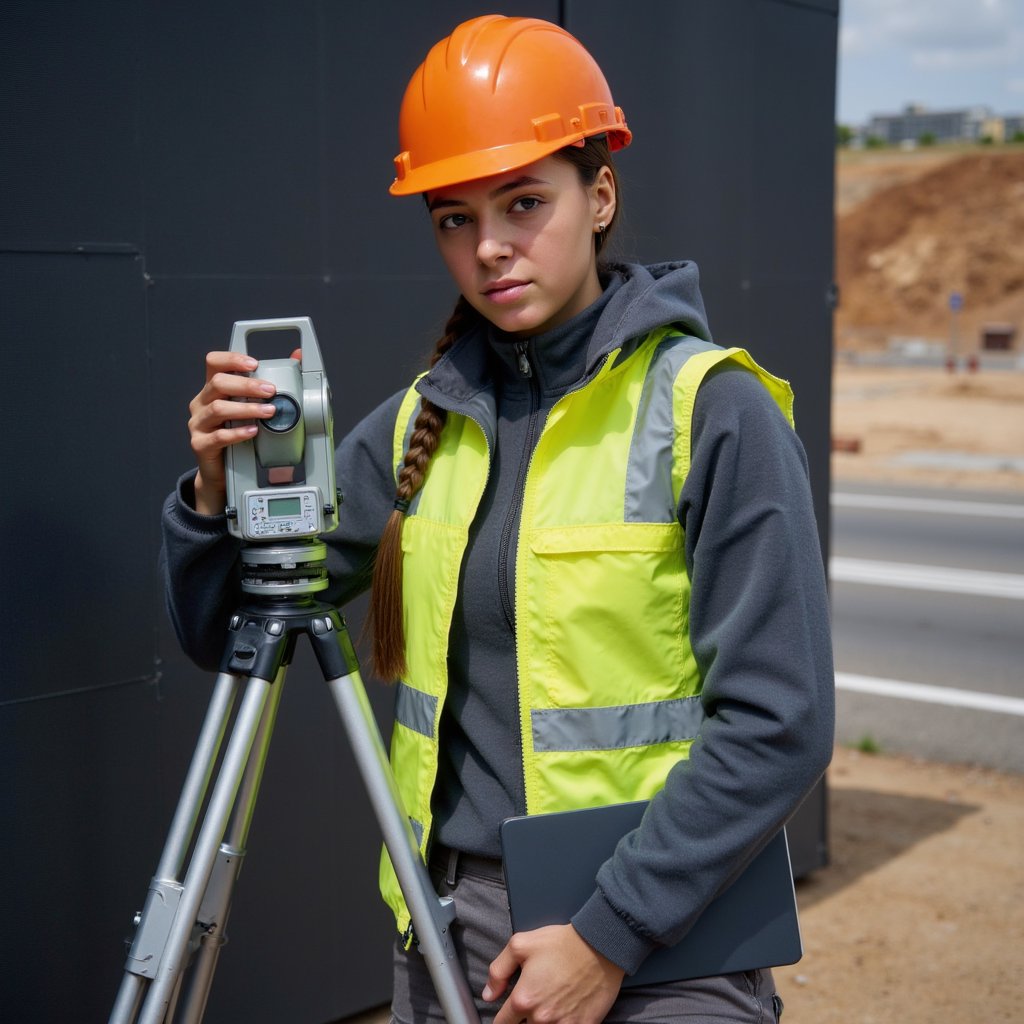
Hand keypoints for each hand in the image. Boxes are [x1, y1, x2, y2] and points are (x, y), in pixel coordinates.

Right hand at [187, 350, 278, 514]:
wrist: (222, 471)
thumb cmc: (238, 434)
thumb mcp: (252, 406)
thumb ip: (270, 383)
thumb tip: (297, 356)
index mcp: (213, 389)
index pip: (214, 363)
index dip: (232, 359)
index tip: (254, 364)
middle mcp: (202, 403)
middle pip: (218, 383)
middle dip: (247, 385)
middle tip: (271, 390)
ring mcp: (198, 424)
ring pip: (218, 408)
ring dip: (247, 408)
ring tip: (269, 411)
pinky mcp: (200, 444)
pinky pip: (218, 436)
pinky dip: (238, 433)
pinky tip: (254, 431)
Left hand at [484, 925, 624, 1023]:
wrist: (599, 946)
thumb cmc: (561, 944)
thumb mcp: (520, 945)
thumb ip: (498, 971)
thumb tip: (488, 994)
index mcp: (523, 999)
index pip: (502, 1023)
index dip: (504, 1017)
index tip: (510, 1012)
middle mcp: (541, 1018)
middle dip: (524, 1021)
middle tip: (532, 1005)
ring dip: (542, 1023)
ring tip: (548, 1008)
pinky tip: (564, 1014)